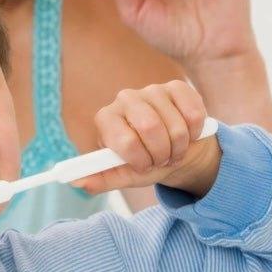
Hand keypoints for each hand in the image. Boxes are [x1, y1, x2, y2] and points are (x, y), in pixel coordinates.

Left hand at [73, 81, 219, 197]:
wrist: (173, 150)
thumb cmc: (144, 161)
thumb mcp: (123, 174)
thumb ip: (101, 179)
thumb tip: (77, 183)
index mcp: (106, 118)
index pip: (124, 139)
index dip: (139, 159)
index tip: (144, 166)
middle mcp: (125, 98)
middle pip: (150, 127)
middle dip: (161, 153)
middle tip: (161, 159)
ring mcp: (152, 90)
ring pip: (175, 125)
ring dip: (179, 147)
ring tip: (173, 151)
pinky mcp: (177, 87)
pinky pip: (193, 113)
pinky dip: (194, 133)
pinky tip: (188, 134)